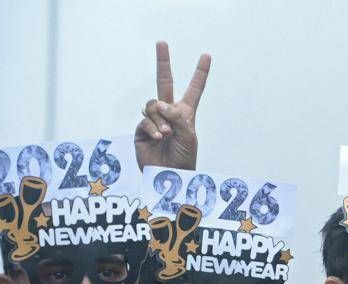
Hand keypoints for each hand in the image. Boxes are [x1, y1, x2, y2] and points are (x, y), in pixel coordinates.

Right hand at [134, 41, 210, 169]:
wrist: (170, 177)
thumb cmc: (184, 159)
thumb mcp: (189, 136)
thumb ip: (178, 116)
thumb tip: (161, 103)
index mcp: (186, 113)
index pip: (194, 89)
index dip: (200, 73)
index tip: (206, 56)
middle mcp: (169, 113)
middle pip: (164, 82)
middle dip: (163, 62)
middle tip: (162, 43)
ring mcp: (154, 120)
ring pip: (152, 105)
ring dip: (159, 118)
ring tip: (167, 134)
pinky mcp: (142, 130)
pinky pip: (145, 120)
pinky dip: (152, 127)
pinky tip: (159, 137)